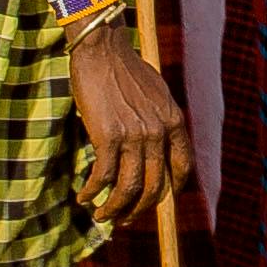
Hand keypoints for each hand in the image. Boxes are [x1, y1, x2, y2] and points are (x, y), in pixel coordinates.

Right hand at [67, 28, 188, 224]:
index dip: (171, 191)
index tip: (157, 201)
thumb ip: (160, 119)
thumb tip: (158, 142)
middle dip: (138, 210)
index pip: (182, 168)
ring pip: (128, 189)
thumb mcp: (156, 93)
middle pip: (154, 187)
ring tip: (101, 216)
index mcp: (174, 122)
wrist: (102, 48)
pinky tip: (84, 197)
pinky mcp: (108, 136)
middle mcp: (158, 132)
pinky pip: (103, 177)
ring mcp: (134, 136)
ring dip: (114, 209)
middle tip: (123, 219)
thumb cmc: (124, 68)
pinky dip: (92, 192)